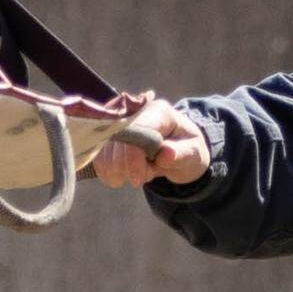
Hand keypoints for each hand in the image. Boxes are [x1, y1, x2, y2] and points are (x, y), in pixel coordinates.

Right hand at [87, 94, 213, 189]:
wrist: (181, 151)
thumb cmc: (189, 150)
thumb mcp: (194, 155)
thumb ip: (182, 154)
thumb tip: (166, 154)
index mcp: (159, 112)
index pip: (135, 131)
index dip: (132, 158)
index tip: (138, 180)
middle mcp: (135, 111)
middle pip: (115, 141)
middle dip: (125, 167)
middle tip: (145, 176)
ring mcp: (119, 122)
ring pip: (103, 150)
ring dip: (117, 171)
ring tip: (139, 173)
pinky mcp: (109, 135)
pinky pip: (98, 156)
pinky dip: (108, 172)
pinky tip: (124, 175)